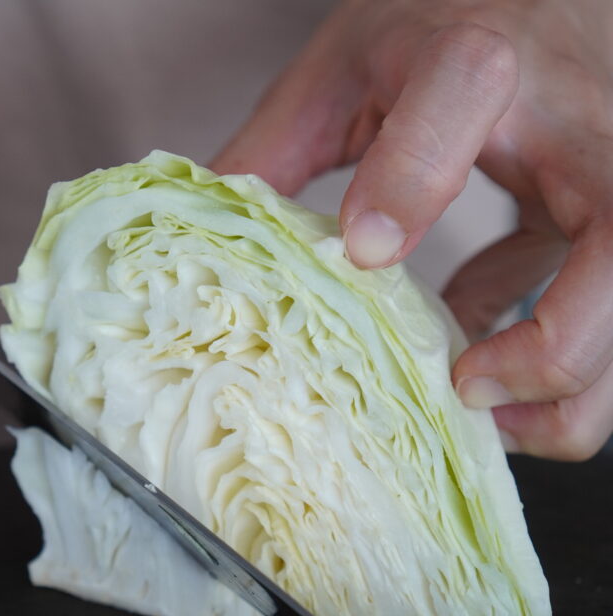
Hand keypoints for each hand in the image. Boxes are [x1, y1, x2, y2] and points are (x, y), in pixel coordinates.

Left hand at [213, 0, 612, 460]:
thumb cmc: (434, 29)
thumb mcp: (343, 73)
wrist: (531, 1)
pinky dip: (556, 354)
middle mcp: (573, 115)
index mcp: (476, 57)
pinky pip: (609, 300)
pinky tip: (486, 365)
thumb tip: (206, 243)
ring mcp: (609, 169)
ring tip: (488, 411)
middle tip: (467, 387)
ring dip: (572, 379)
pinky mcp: (609, 209)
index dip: (413, 177)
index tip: (362, 250)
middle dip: (556, 345)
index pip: (464, 91)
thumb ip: (277, 150)